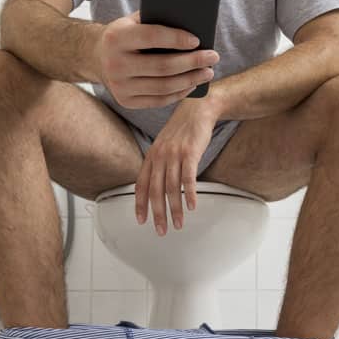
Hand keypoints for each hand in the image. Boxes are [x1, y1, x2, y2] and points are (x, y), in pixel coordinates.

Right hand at [96, 10, 219, 108]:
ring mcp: (120, 86)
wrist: (98, 58)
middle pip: (163, 66)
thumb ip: (156, 20)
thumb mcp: (134, 21)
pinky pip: (159, 100)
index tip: (198, 40)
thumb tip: (192, 24)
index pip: (152, 37)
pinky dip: (179, 93)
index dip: (177, 39)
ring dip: (191, 80)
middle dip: (192, 62)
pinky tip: (192, 84)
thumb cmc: (126, 35)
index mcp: (117, 38)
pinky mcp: (126, 102)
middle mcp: (115, 64)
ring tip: (208, 72)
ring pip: (164, 86)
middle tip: (213, 57)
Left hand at [134, 97, 221, 234]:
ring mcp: (174, 154)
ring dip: (175, 209)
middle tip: (161, 230)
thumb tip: (156, 185)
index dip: (140, 204)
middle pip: (155, 191)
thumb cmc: (183, 129)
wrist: (198, 108)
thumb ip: (159, 164)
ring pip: (172, 188)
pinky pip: (188, 178)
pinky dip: (190, 194)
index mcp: (151, 156)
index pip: (141, 185)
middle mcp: (159, 156)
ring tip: (178, 223)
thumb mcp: (164, 145)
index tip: (142, 220)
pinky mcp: (190, 153)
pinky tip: (191, 206)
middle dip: (158, 214)